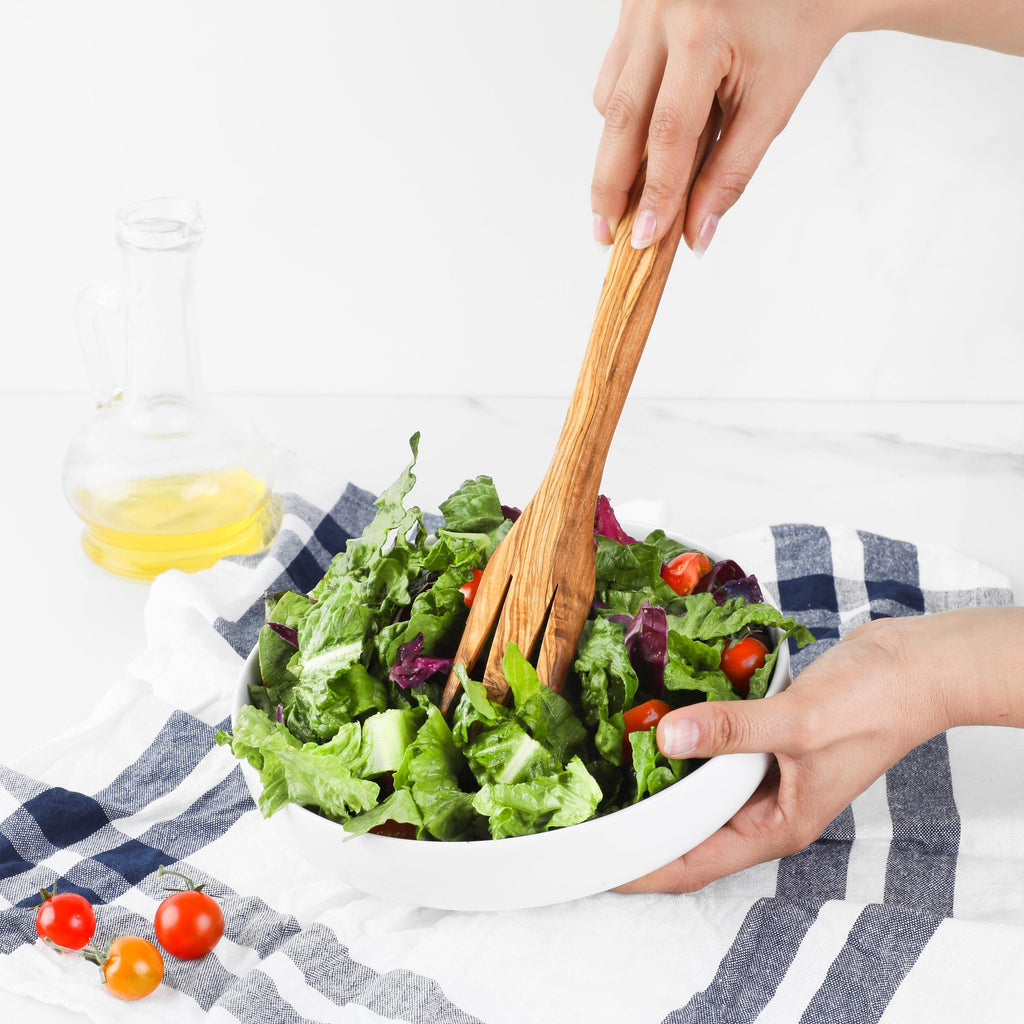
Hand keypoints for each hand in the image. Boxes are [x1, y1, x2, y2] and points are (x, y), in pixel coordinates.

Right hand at [591, 0, 851, 253]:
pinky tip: (640, 142)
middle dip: (610, 186)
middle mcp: (661, 11)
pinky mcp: (632, 9)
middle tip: (606, 235)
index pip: (669, 130)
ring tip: (626, 196)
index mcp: (703, 31)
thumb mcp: (774, 103)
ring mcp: (640, 7)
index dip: (656, 192)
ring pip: (610, 99)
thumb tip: (696, 234)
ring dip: (615, 152)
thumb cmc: (797, 27)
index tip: (645, 239)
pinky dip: (623, 117)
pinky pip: (614, 75)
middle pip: (620, 117)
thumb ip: (732, 171)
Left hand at [617, 607, 1023, 892]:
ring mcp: (768, 773)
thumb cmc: (876, 705)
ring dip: (661, 775)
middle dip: (642, 823)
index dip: (645, 868)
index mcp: (777, 825)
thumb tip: (667, 737)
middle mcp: (768, 807)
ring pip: (700, 785)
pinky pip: (715, 747)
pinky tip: (655, 719)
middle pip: (691, 828)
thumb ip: (731, 730)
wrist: (915, 667)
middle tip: (588, 809)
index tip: (596, 866)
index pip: (696, 862)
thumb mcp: (797, 722)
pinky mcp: (767, 739)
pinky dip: (688, 737)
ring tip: (606, 766)